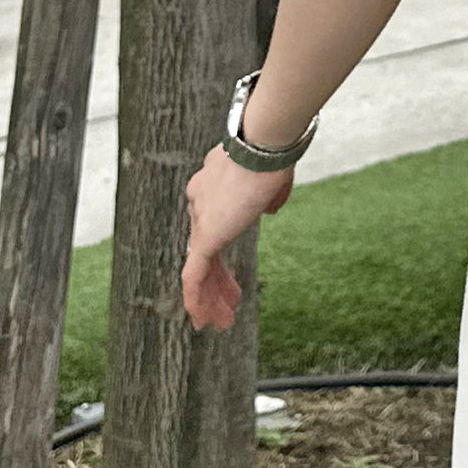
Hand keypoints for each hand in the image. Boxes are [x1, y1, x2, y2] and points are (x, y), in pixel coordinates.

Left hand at [182, 144, 294, 332]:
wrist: (263, 145)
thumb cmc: (274, 154)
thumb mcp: (274, 178)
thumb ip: (267, 197)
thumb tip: (268, 210)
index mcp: (213, 183)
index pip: (213, 221)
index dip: (223, 243)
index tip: (232, 263)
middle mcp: (199, 200)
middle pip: (203, 246)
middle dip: (216, 277)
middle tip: (228, 301)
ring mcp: (200, 218)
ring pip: (197, 266)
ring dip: (208, 296)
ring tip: (218, 322)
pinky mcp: (205, 236)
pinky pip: (192, 275)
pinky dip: (196, 299)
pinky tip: (202, 319)